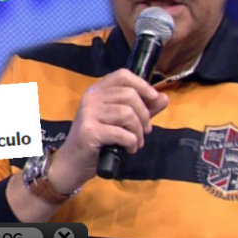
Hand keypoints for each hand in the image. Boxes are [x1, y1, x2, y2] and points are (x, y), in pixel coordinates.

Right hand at [50, 69, 167, 192]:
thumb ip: (142, 109)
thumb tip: (164, 98)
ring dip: (138, 131)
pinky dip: (131, 142)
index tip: (154, 98)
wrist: (73, 163)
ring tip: (136, 142)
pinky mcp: (89, 131)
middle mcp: (91, 98)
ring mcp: (88, 113)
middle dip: (144, 115)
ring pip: (127, 113)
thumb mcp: (121, 122)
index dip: (142, 84)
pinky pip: (122, 133)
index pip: (123, 75)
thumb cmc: (98, 141)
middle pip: (129, 95)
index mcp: (98, 91)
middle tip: (144, 131)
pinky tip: (129, 149)